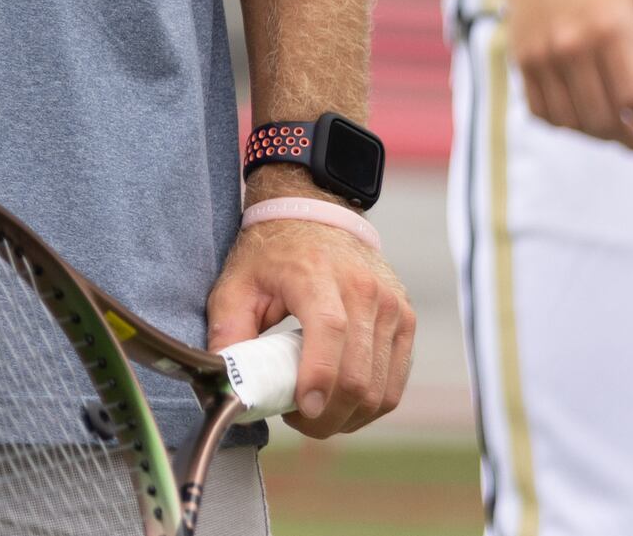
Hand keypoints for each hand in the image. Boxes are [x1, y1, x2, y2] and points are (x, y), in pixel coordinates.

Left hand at [206, 193, 411, 439]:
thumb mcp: (236, 283)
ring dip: (349, 416)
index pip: (330, 331)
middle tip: (298, 420)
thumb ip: (228, 331)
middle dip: (329, 415)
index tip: (303, 410)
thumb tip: (227, 382)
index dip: (319, 378)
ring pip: (381, 387)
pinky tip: (342, 403)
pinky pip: (395, 382)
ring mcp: (391, 305)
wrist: (316, 213)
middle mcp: (364, 289)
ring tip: (317, 412)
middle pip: (359, 373)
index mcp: (318, 274)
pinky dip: (369, 404)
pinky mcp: (405, 319)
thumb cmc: (273, 252)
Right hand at [503, 0, 632, 154]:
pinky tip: (587, 123)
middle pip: (605, 119)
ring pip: (573, 121)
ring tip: (624, 137)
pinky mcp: (521, 56)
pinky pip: (541, 110)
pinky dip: (566, 126)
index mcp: (611, 30)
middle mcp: (572, 46)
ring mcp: (542, 53)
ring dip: (602, 138)